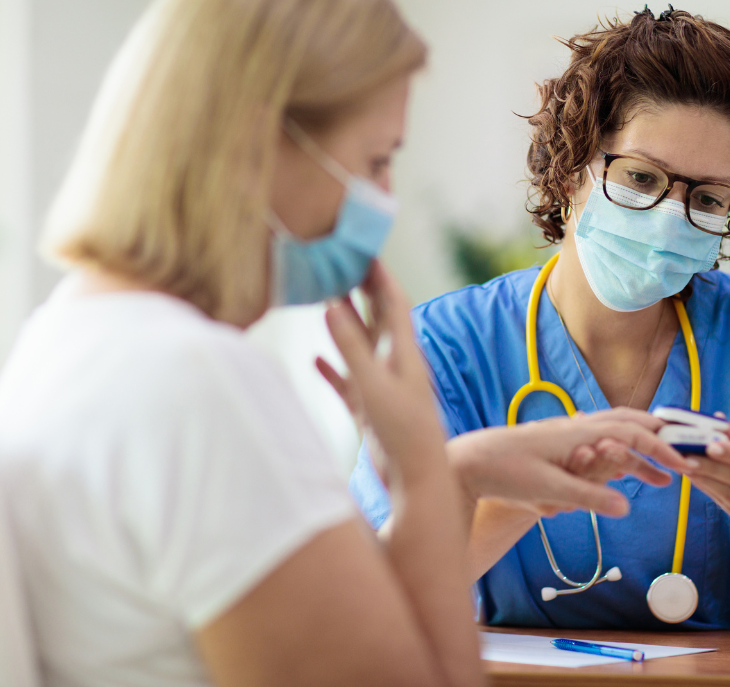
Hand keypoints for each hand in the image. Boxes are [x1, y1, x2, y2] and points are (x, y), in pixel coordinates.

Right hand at [317, 262, 444, 488]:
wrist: (416, 481)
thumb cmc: (403, 433)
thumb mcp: (373, 385)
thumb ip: (351, 346)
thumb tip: (332, 304)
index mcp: (403, 353)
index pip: (391, 302)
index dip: (378, 274)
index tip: (363, 247)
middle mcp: (394, 366)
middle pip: (376, 318)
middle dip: (360, 290)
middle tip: (341, 262)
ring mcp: (381, 388)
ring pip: (359, 348)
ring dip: (343, 325)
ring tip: (324, 298)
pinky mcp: (369, 411)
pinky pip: (346, 382)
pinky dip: (331, 368)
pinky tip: (314, 358)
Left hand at [447, 407, 696, 518]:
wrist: (468, 462)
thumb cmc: (505, 472)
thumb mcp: (548, 490)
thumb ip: (588, 495)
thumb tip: (625, 506)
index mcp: (578, 433)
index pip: (631, 435)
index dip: (660, 450)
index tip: (684, 468)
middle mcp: (575, 427)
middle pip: (627, 423)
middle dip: (658, 439)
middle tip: (684, 458)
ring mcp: (566, 434)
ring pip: (613, 432)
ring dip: (640, 449)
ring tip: (660, 476)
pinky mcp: (557, 445)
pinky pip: (598, 442)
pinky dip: (618, 451)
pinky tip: (623, 466)